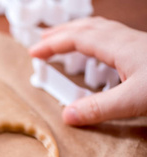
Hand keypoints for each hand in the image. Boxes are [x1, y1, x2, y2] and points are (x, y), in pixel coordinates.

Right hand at [29, 17, 146, 125]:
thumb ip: (99, 108)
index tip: (34, 53)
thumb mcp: (133, 101)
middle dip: (60, 33)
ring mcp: (137, 42)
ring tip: (62, 39)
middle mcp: (127, 39)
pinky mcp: (144, 50)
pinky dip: (93, 38)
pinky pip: (111, 35)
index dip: (52, 44)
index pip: (77, 39)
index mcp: (119, 47)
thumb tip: (67, 115)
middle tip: (41, 40)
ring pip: (99, 29)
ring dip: (76, 32)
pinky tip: (96, 49)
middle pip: (86, 28)